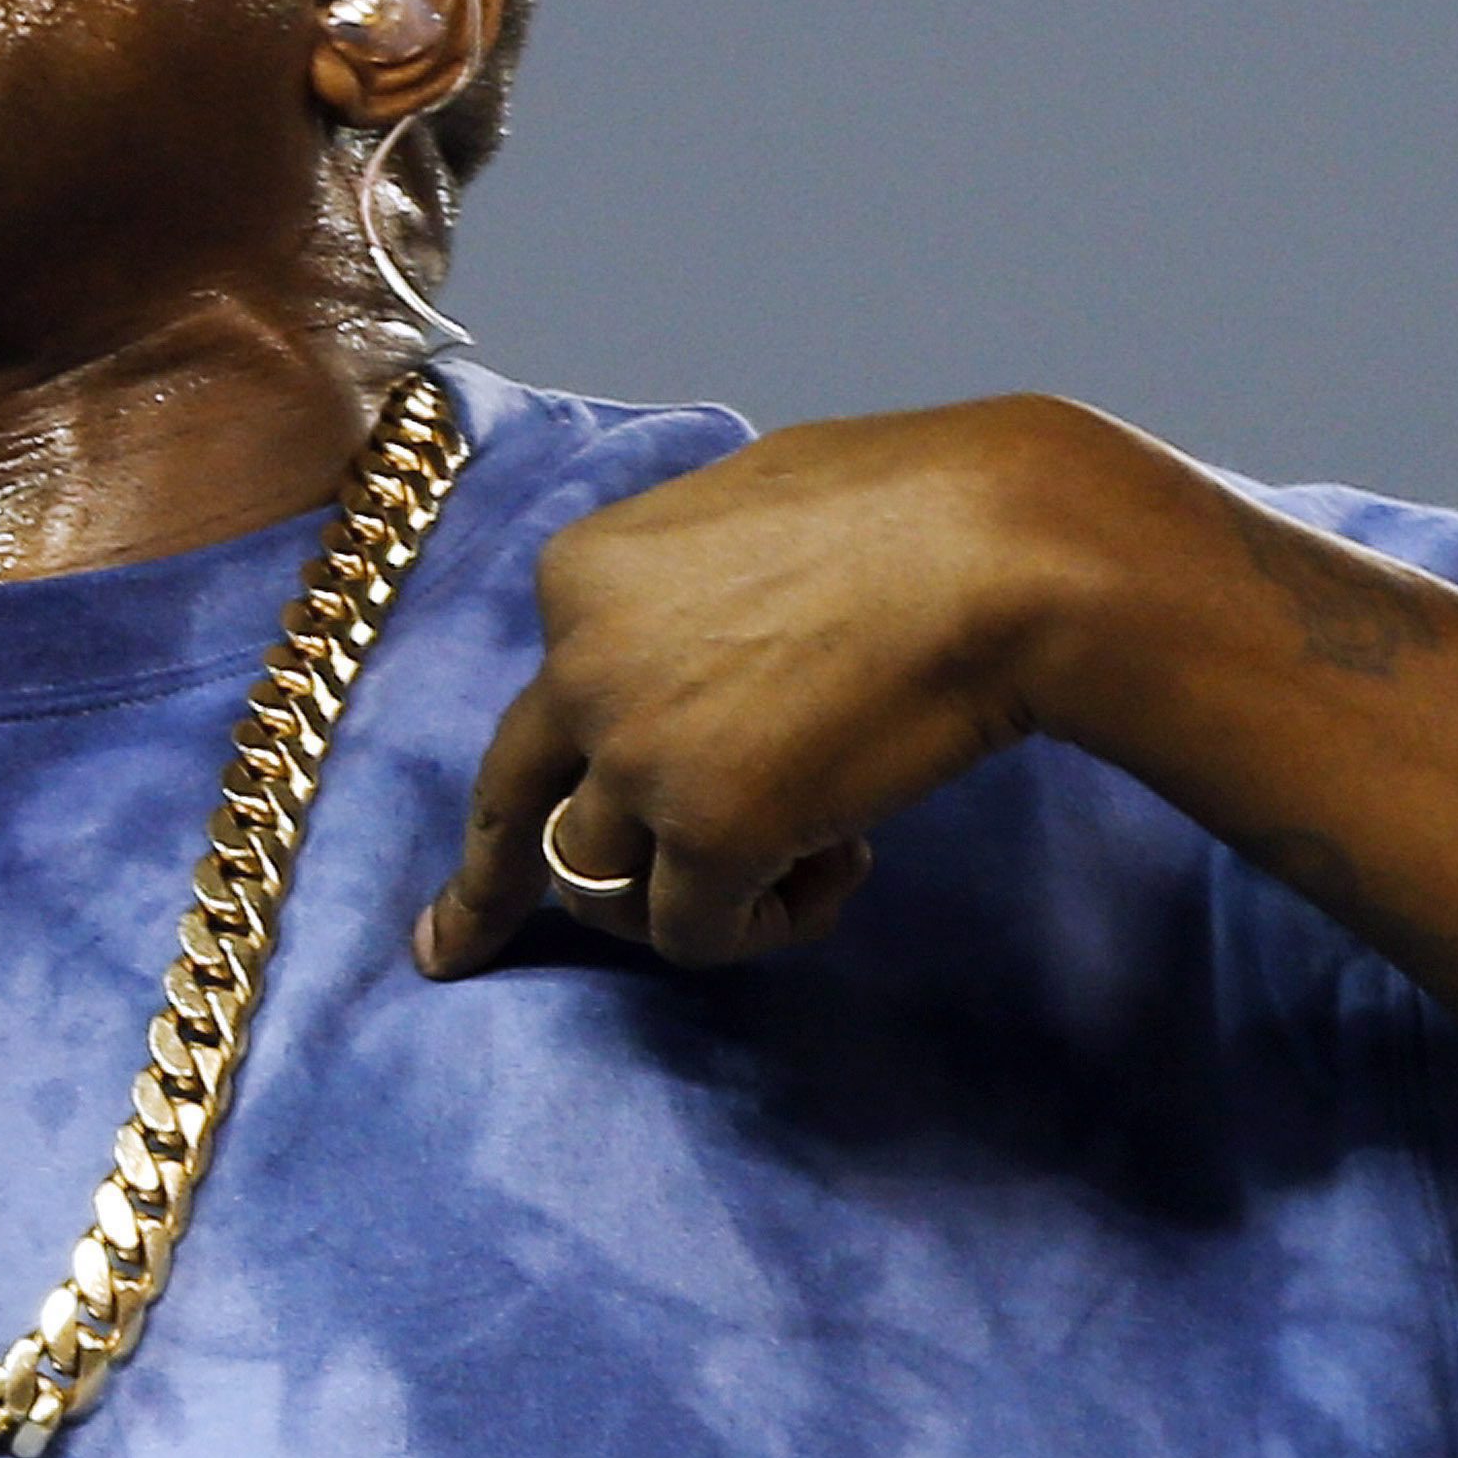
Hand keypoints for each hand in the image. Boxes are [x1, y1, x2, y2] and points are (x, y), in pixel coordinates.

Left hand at [412, 396, 1176, 974]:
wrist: (1005, 549)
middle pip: (512, 801)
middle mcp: (579, 664)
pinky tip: (843, 866)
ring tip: (809, 853)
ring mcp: (635, 754)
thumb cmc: (917, 510)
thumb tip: (699, 648)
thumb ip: (685, 590)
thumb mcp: (750, 513)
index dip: (563, 763)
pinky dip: (768, 923)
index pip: (542, 702)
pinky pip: (695, 935)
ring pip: (600, 882)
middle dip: (482, 888)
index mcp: (580, 576)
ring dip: (692, 892)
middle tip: (453, 947)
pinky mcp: (707, 832)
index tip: (516, 824)